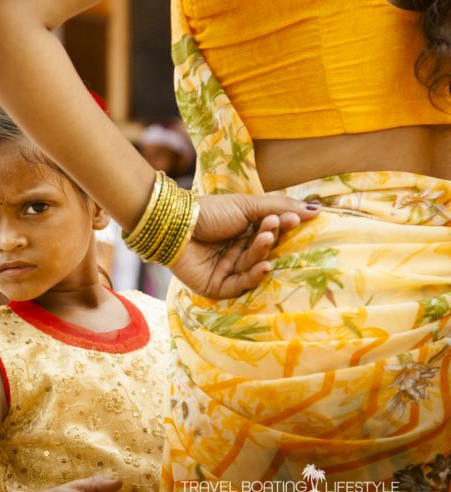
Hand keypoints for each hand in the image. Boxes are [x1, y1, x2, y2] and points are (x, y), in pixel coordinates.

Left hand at [171, 194, 320, 297]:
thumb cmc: (209, 211)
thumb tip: (316, 210)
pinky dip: (254, 277)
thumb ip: (280, 207)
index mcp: (244, 231)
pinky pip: (241, 286)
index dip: (283, 227)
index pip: (272, 233)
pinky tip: (265, 266)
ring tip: (266, 239)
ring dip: (262, 253)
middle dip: (271, 239)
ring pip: (254, 266)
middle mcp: (237, 251)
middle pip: (264, 251)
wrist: (175, 225)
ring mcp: (227, 270)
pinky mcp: (217, 287)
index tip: (296, 220)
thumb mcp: (247, 205)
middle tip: (275, 227)